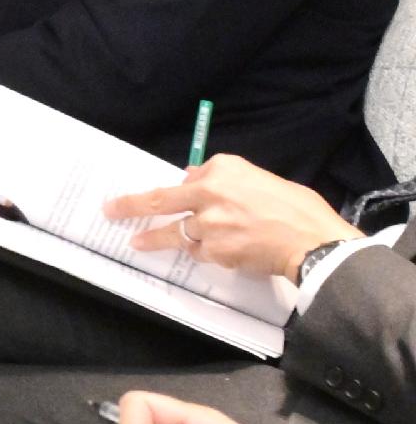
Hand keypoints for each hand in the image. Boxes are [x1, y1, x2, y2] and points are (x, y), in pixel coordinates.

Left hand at [108, 155, 356, 282]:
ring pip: (178, 233)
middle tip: (109, 210)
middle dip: (129, 206)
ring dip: (158, 239)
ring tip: (138, 242)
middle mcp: (209, 194)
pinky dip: (203, 253)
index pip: (189, 178)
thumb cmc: (298, 209)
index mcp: (223, 170)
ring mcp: (209, 225)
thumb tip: (193, 180)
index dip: (185, 190)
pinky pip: (199, 252)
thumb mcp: (263, 180)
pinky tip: (218, 253)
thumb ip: (227, 180)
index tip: (174, 194)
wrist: (315, 243)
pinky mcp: (214, 251)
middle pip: (159, 200)